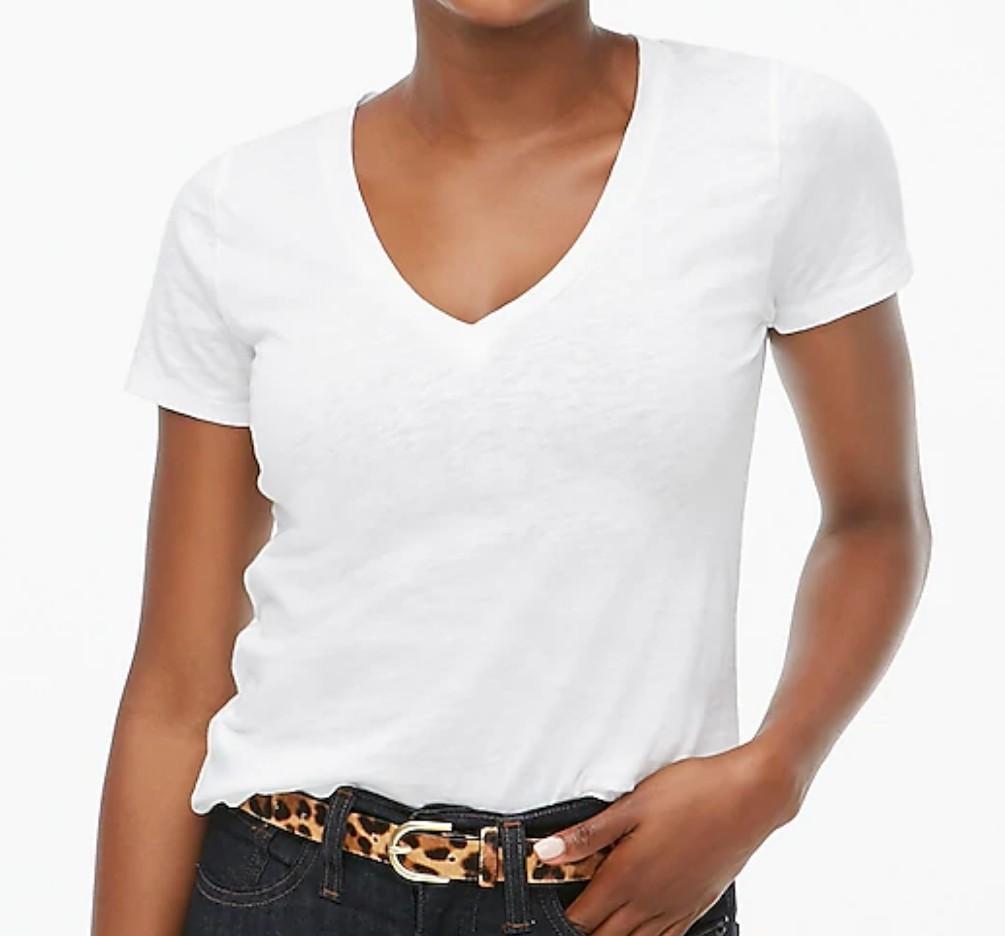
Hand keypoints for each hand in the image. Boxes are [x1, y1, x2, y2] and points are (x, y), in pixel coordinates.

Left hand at [532, 740, 801, 934]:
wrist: (750, 797)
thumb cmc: (692, 792)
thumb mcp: (633, 805)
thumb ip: (588, 834)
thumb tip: (546, 852)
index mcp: (628, 877)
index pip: (582, 917)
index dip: (561, 917)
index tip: (546, 908)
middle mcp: (650, 901)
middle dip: (584, 930)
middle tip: (571, 916)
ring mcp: (676, 907)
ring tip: (599, 923)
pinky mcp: (697, 905)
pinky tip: (641, 929)